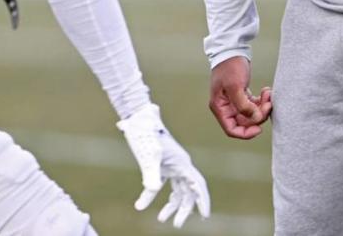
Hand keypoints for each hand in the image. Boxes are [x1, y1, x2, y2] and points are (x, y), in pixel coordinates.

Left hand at [116, 103, 210, 227]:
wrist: (137, 117)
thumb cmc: (145, 133)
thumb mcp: (148, 155)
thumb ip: (150, 173)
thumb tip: (151, 189)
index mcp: (181, 162)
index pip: (197, 184)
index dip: (203, 200)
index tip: (204, 215)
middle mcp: (180, 164)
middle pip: (188, 191)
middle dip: (184, 209)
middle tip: (176, 224)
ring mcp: (171, 164)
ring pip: (177, 189)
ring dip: (171, 205)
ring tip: (162, 219)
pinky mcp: (161, 164)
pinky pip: (162, 184)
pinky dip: (154, 195)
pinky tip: (142, 204)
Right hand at [209, 56, 271, 139]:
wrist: (232, 49)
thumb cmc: (229, 66)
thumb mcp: (235, 86)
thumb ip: (243, 106)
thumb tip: (255, 119)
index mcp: (220, 107)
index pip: (232, 129)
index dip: (246, 133)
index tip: (259, 128)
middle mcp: (226, 106)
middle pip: (245, 122)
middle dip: (258, 115)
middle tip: (268, 104)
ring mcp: (234, 101)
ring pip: (251, 114)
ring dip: (262, 107)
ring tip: (268, 95)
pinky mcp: (242, 95)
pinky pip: (254, 105)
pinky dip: (262, 101)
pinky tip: (266, 91)